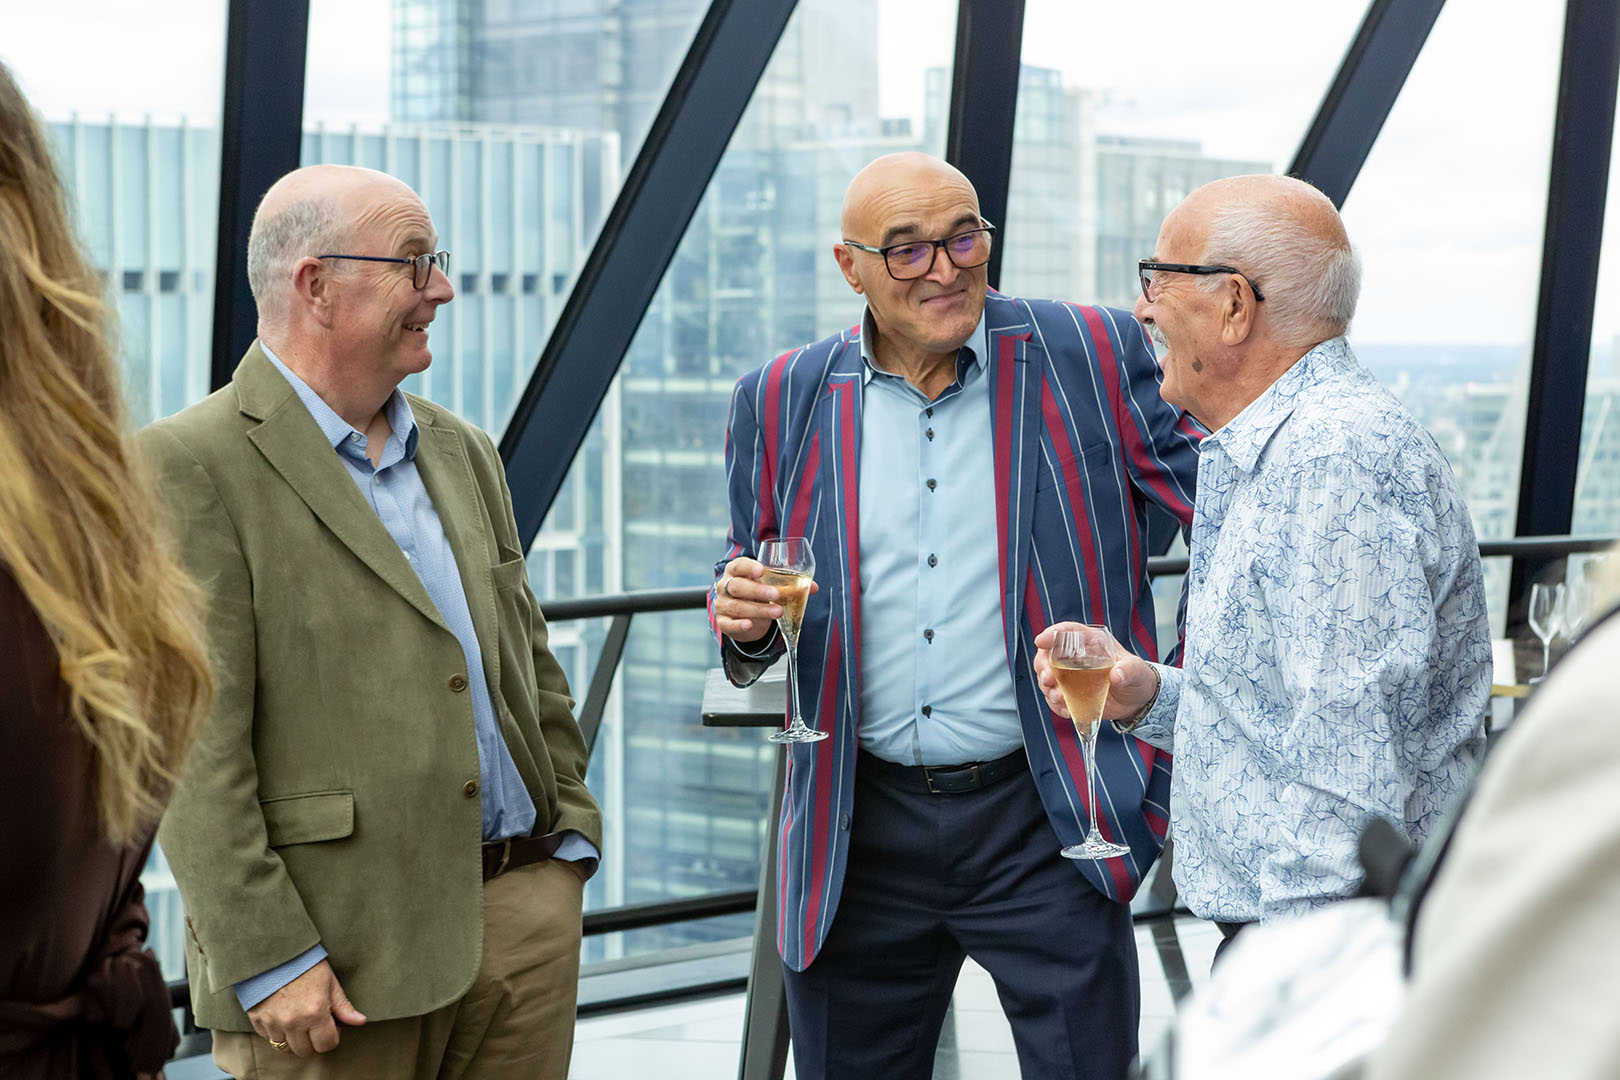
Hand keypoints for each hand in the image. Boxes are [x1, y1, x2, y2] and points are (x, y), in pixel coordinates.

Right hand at [247, 959, 365, 1057]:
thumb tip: (360, 1021)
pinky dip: (278, 1034)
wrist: (274, 952)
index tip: (333, 1026)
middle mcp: (293, 1022)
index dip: (333, 1037)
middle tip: (316, 1024)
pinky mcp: (257, 1020)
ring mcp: (273, 1023)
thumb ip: (343, 1006)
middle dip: (314, 1041)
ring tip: (300, 1022)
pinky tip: (284, 1018)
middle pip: (305, 1051)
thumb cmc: (305, 964)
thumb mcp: (329, 982)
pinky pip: (269, 1039)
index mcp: (315, 1013)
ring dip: (295, 1040)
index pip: (326, 1044)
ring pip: (286, 1048)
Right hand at [714, 556, 818, 642]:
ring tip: (777, 612)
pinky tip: (749, 624)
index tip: (762, 571)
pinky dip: (739, 625)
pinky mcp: (723, 621)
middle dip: (757, 591)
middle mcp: (725, 586)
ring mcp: (722, 604)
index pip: (739, 565)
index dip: (749, 567)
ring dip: (758, 609)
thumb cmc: (756, 593)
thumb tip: (813, 587)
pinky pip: (728, 624)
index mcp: (736, 571)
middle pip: (737, 586)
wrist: (742, 613)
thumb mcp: (770, 585)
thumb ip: (789, 585)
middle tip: (776, 595)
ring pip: (737, 606)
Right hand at [1033, 622, 1158, 720]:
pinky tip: (1066, 710)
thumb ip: (1129, 670)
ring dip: (1047, 687)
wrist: (1136, 700)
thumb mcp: (1136, 671)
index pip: (1068, 631)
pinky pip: (1054, 697)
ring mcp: (1069, 674)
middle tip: (1048, 678)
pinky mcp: (1068, 692)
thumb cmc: (1136, 678)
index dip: (1052, 634)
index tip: (1040, 641)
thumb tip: (1117, 674)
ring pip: (1047, 676)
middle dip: (1043, 665)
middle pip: (1048, 654)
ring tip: (1058, 697)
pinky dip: (1055, 704)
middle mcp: (1075, 656)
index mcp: (1091, 642)